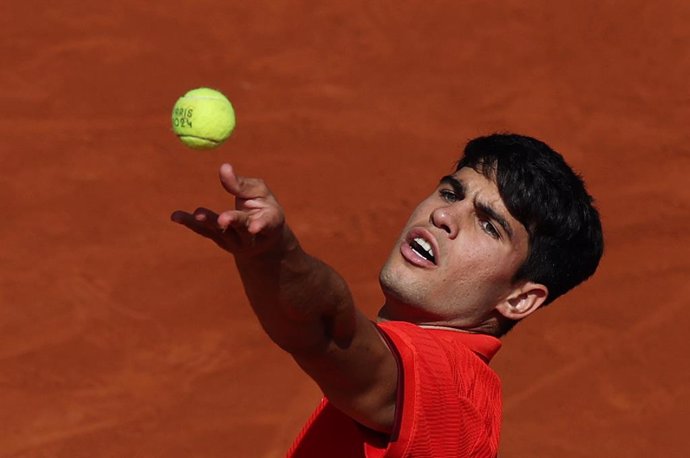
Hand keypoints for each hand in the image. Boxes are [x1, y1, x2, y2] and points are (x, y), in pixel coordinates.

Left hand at [171, 164, 286, 255]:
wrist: (263, 241)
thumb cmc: (264, 208)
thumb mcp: (260, 194)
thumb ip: (242, 184)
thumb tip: (224, 167)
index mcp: (270, 223)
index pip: (265, 224)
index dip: (260, 225)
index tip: (254, 227)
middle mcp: (251, 236)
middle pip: (241, 228)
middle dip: (233, 222)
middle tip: (223, 220)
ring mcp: (235, 241)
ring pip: (220, 231)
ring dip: (208, 222)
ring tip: (198, 214)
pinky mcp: (219, 240)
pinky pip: (204, 231)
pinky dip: (190, 223)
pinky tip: (175, 216)